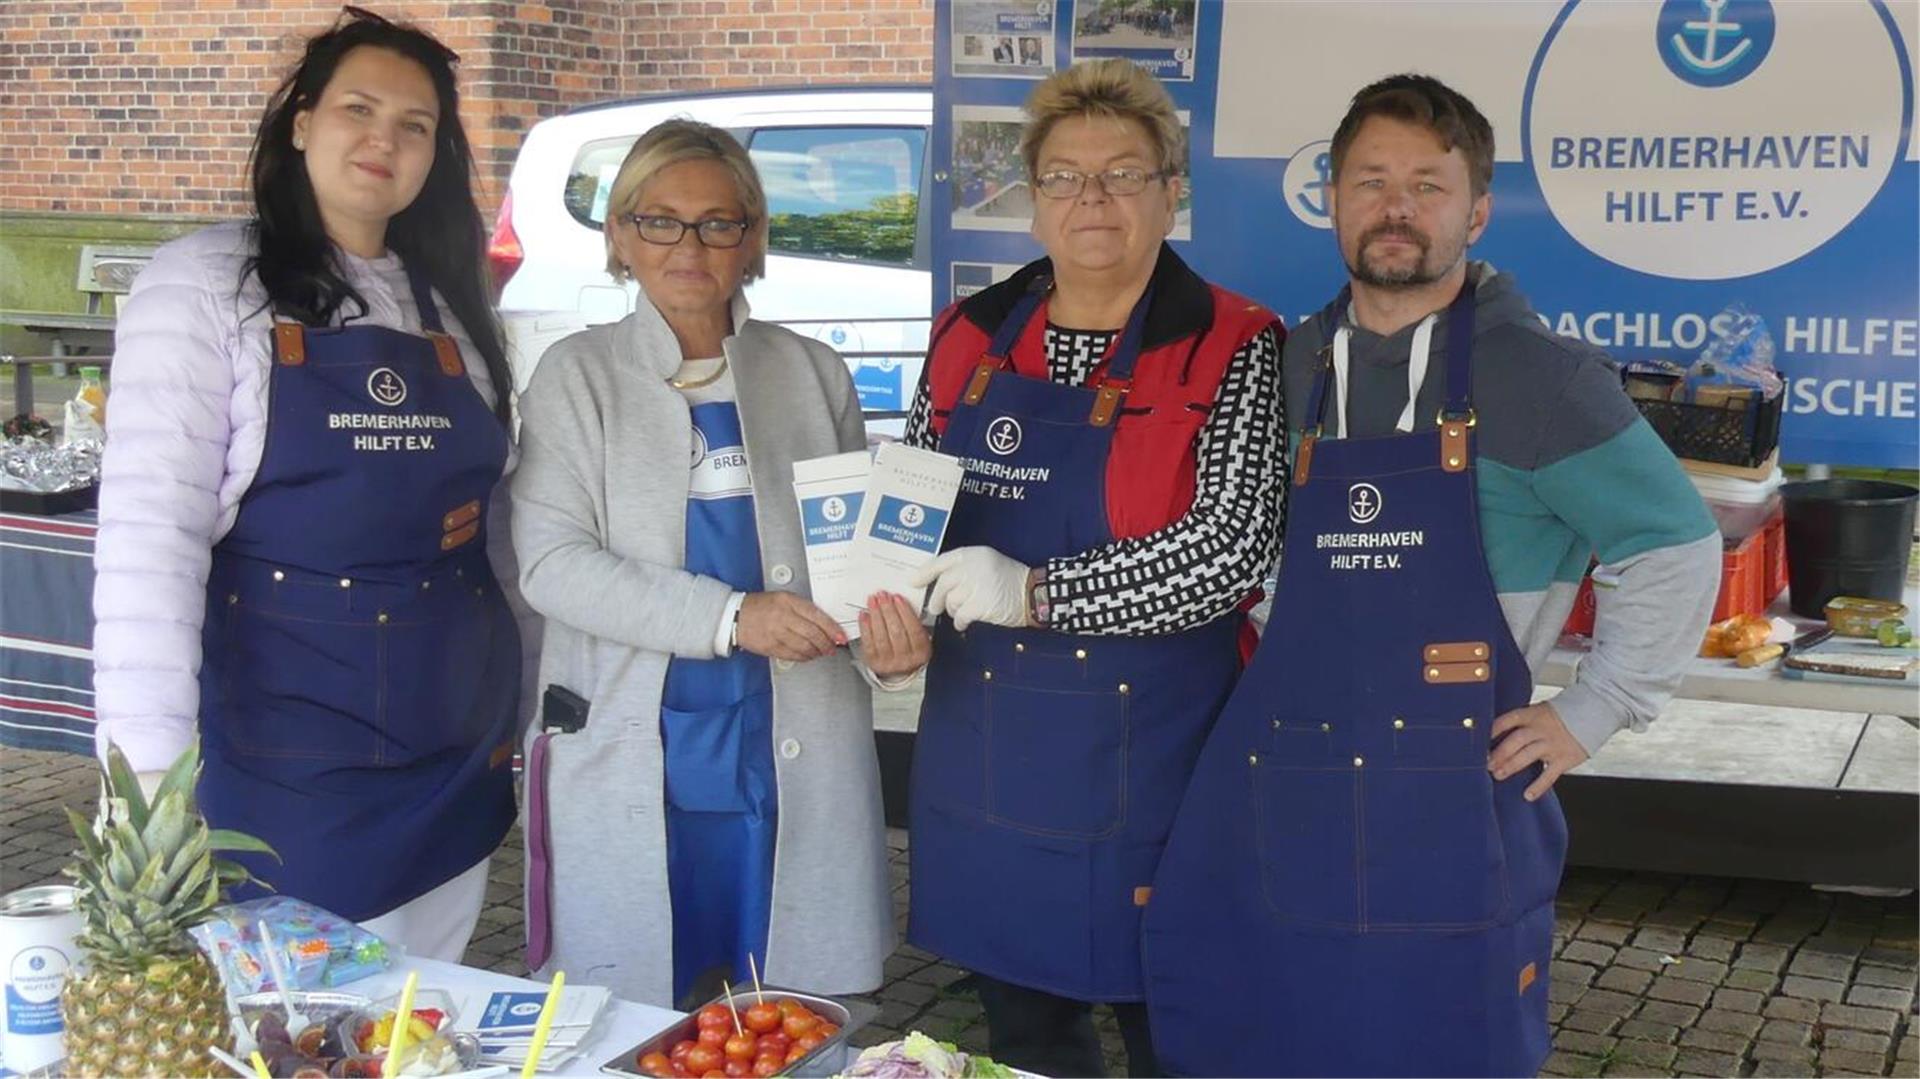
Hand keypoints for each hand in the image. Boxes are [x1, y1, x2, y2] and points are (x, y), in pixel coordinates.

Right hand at [736, 592, 845, 661]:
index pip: (817, 616)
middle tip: (832, 647)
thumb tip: (825, 623)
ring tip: (821, 652)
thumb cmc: (761, 606)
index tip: (840, 636)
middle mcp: (783, 616)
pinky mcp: (770, 646)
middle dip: (827, 643)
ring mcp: (776, 633)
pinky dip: (804, 657)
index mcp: (789, 602)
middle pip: (813, 633)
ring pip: (804, 646)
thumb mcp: (784, 598)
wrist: (736, 615)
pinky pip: (793, 655)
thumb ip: (803, 609)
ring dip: (817, 652)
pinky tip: (808, 655)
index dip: (832, 628)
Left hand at [859, 592, 931, 677]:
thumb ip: (913, 621)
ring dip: (876, 615)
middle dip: (888, 610)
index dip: (905, 612)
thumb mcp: (918, 638)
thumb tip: (898, 601)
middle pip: (896, 632)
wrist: (897, 670)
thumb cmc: (909, 649)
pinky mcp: (873, 662)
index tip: (897, 598)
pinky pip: (868, 642)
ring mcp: (888, 663)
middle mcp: (905, 660)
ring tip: (873, 601)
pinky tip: (864, 615)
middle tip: (883, 596)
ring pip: (881, 636)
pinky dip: (865, 626)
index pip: (914, 630)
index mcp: (921, 653)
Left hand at [910, 546, 1030, 630]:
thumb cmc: (1009, 579)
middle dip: (937, 600)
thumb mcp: (986, 564)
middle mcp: (973, 566)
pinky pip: (961, 616)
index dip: (924, 572)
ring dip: (954, 611)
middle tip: (935, 608)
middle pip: (943, 585)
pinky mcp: (981, 604)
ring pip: (951, 602)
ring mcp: (977, 585)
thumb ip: (963, 569)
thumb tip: (936, 583)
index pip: (941, 561)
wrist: (1033, 593)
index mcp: (972, 554)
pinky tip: (965, 623)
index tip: (912, 581)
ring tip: (965, 612)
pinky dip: (960, 622)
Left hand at [1488, 702, 1589, 800]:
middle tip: (1486, 764)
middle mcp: (1540, 729)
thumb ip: (1521, 722)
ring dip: (1511, 766)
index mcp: (1532, 715)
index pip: (1507, 721)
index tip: (1479, 741)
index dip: (1492, 730)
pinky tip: (1527, 795)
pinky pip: (1549, 775)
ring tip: (1498, 775)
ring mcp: (1552, 744)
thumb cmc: (1559, 715)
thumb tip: (1495, 734)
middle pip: (1515, 741)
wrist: (1592, 713)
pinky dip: (1538, 786)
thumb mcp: (1538, 710)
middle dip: (1499, 754)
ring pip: (1528, 756)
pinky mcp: (1564, 758)